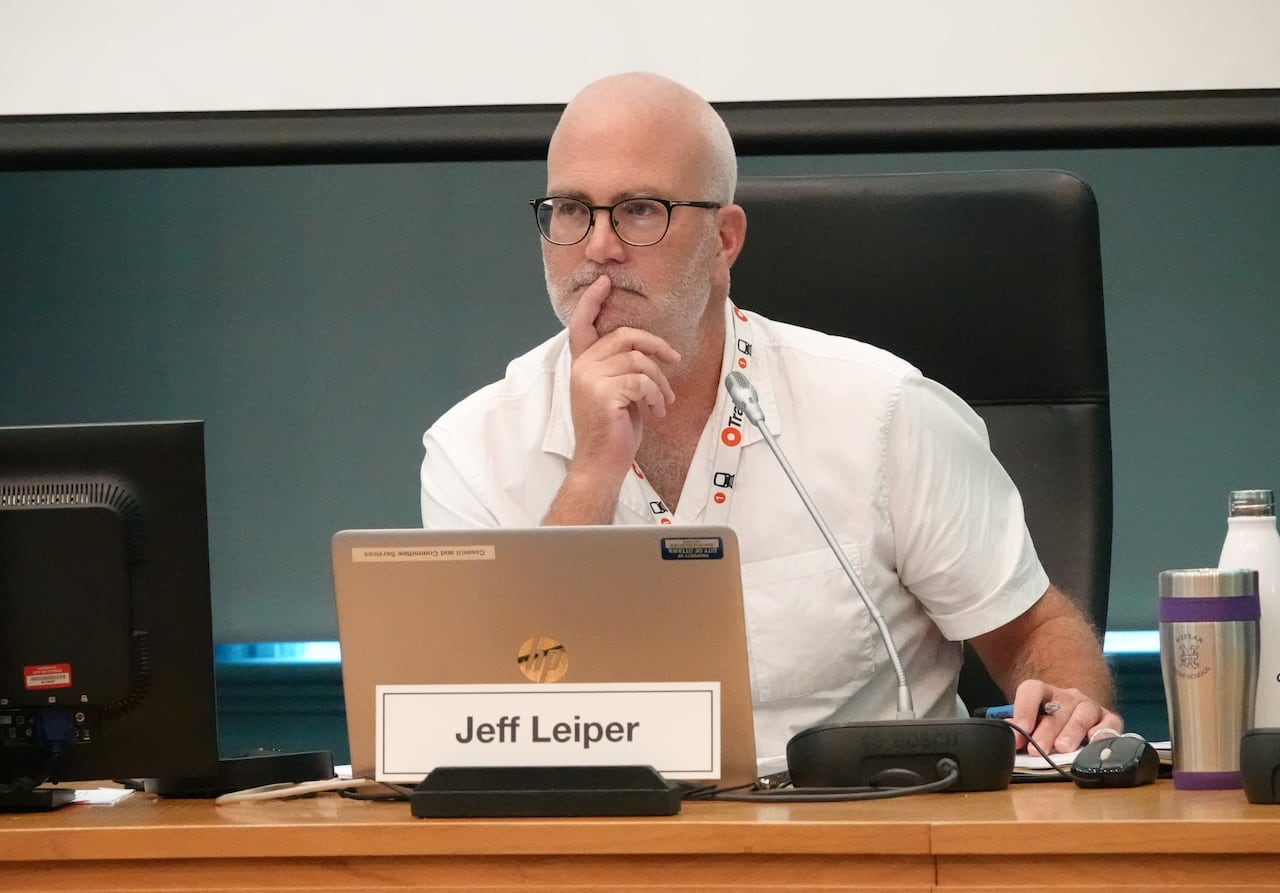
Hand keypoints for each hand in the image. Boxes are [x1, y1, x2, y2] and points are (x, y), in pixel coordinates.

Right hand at [565, 274, 680, 480]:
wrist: (601, 464)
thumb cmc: (613, 432)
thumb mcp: (617, 393)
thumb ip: (622, 369)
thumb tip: (650, 353)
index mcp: (582, 365)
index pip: (581, 325)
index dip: (591, 301)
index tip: (604, 283)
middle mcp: (582, 367)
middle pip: (625, 336)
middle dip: (656, 346)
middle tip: (674, 360)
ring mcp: (590, 379)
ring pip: (639, 360)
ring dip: (660, 381)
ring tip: (663, 401)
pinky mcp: (604, 393)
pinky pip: (642, 381)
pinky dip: (656, 396)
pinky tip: (656, 411)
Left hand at [1007, 678, 1123, 754]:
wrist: (1078, 720)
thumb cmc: (1050, 726)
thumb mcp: (1032, 724)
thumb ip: (1020, 728)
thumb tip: (1010, 733)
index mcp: (1045, 693)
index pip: (1032, 690)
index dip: (1024, 709)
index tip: (1020, 730)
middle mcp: (1068, 697)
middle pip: (1057, 709)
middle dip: (1046, 731)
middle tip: (1037, 749)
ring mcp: (1090, 706)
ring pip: (1082, 714)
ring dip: (1072, 732)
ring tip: (1062, 748)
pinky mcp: (1110, 719)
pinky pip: (1110, 724)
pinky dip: (1103, 733)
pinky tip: (1094, 743)